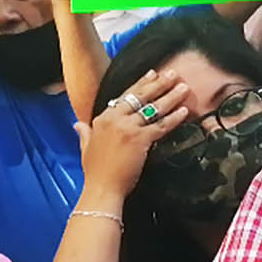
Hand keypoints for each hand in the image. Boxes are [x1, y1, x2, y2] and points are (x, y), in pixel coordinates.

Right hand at [77, 69, 190, 204]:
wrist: (101, 188)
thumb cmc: (95, 172)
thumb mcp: (86, 148)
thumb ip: (84, 133)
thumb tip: (77, 125)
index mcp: (103, 118)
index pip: (125, 96)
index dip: (140, 84)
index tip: (152, 74)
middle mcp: (115, 119)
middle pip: (140, 97)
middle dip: (159, 84)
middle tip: (173, 74)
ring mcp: (127, 128)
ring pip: (153, 108)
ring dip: (170, 97)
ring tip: (183, 88)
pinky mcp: (139, 139)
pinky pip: (160, 126)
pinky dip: (174, 118)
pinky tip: (184, 111)